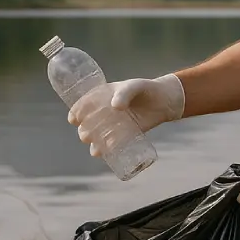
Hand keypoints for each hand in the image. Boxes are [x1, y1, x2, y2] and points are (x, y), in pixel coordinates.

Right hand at [67, 74, 183, 156]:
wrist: (165, 100)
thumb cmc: (145, 89)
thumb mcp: (134, 86)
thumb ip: (125, 93)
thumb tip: (115, 107)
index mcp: (102, 97)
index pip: (83, 105)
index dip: (76, 112)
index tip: (73, 119)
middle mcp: (105, 112)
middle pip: (88, 124)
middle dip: (84, 132)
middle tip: (86, 135)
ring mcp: (115, 125)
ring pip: (98, 137)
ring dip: (93, 144)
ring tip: (95, 150)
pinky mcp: (126, 134)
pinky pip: (113, 144)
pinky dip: (107, 149)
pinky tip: (104, 153)